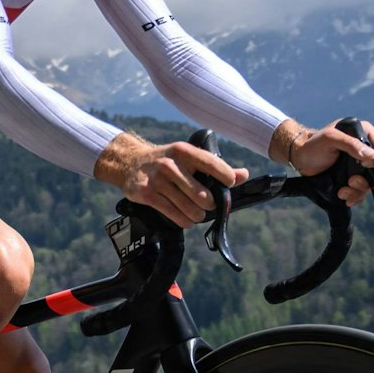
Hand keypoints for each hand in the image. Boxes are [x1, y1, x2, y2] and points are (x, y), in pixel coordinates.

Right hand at [95, 134, 246, 227]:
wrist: (130, 162)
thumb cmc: (167, 161)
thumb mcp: (187, 157)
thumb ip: (215, 167)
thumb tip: (244, 175)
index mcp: (184, 151)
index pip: (210, 163)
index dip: (225, 176)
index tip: (229, 184)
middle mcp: (170, 164)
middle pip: (202, 194)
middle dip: (209, 204)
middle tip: (208, 204)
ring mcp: (157, 180)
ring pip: (189, 208)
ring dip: (197, 215)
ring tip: (197, 214)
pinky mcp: (147, 194)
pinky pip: (173, 214)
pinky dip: (183, 220)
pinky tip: (185, 219)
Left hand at [284, 119, 373, 207]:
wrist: (300, 159)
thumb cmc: (313, 145)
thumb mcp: (330, 139)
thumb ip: (350, 144)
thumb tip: (370, 157)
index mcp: (363, 135)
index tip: (364, 164)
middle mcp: (363, 151)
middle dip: (366, 180)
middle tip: (351, 181)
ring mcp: (358, 167)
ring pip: (369, 183)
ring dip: (358, 191)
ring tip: (342, 192)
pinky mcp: (351, 179)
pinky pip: (360, 192)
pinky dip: (354, 197)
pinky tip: (343, 197)